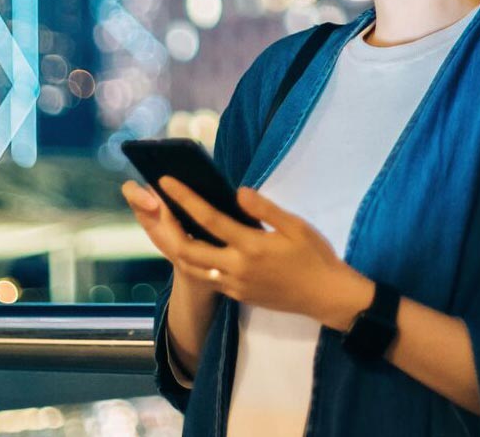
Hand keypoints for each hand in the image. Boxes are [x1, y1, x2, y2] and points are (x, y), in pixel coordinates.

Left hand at [124, 177, 372, 329]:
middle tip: (153, 206)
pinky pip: (205, 278)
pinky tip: (187, 246)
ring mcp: (233, 285)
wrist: (326, 296)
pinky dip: (190, 262)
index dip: (184, 199)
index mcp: (251, 246)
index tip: (165, 181)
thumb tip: (237, 192)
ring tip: (161, 225)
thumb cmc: (314, 256)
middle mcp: (236, 267)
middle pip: (186, 249)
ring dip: (172, 246)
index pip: (209, 219)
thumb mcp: (296, 226)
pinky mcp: (236, 295)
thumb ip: (264, 209)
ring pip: (190, 268)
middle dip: (164, 227)